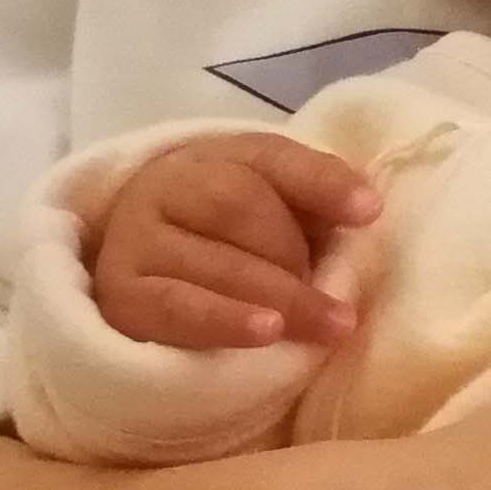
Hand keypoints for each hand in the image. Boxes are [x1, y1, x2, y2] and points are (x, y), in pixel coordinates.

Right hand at [89, 133, 377, 351]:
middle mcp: (167, 186)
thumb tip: (366, 208)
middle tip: (335, 300)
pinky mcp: (120, 295)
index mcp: (214, 156)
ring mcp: (136, 239)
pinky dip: (228, 321)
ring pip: (214, 259)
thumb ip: (312, 202)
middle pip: (237, 205)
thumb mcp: (272, 213)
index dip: (322, 182)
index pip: (271, 157)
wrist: (141, 283)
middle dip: (293, 253)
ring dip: (280, 295)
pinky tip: (269, 333)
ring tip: (327, 324)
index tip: (370, 212)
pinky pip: (178, 307)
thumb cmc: (227, 248)